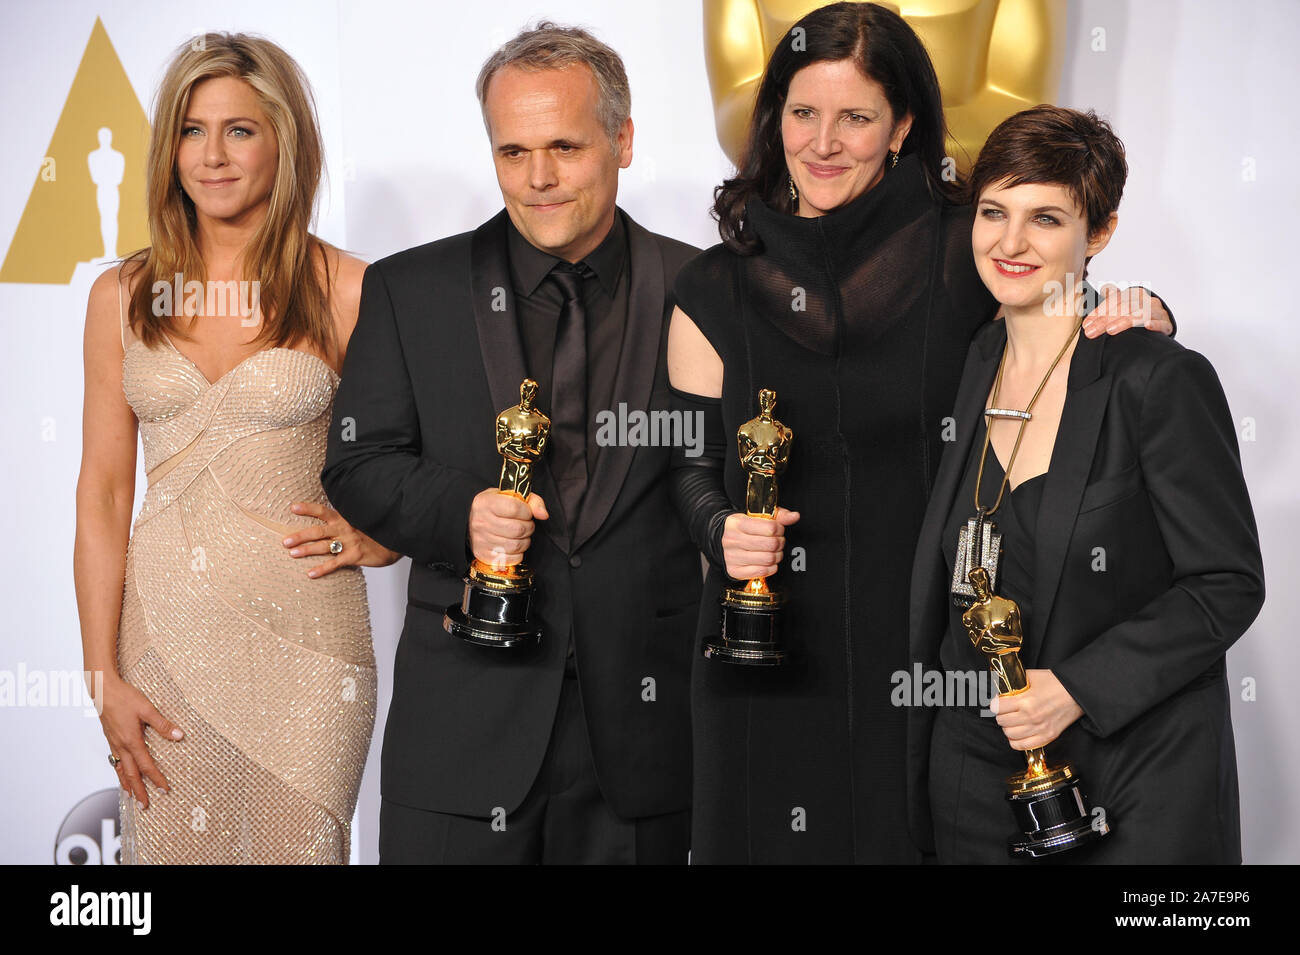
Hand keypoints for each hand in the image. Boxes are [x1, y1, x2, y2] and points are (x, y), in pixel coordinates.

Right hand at [96, 672, 182, 808]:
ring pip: (121, 770)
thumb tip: (179, 735)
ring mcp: (114, 743)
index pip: (146, 766)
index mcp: (131, 741)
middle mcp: (121, 746)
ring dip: (127, 784)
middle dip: (139, 791)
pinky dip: (119, 772)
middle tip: (145, 806)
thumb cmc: (124, 697)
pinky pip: (115, 761)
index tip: (164, 790)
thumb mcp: (147, 709)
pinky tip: (122, 774)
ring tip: (131, 797)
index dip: (156, 779)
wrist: (102, 690)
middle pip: (131, 774)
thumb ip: (162, 724)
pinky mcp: (110, 739)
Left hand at [282, 501, 402, 576]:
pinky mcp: (355, 556)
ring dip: (306, 550)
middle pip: (318, 531)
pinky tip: (310, 574)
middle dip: (300, 536)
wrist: (397, 540)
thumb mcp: (361, 519)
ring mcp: (349, 542)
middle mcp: (345, 528)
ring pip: (323, 546)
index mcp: (345, 518)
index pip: (323, 511)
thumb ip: (346, 519)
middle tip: (285, 541)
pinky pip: (335, 563)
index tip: (292, 507)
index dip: (308, 509)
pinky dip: (322, 569)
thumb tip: (330, 519)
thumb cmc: (376, 531)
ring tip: (292, 554)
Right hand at [468, 488, 547, 570]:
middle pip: (517, 529)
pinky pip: (510, 558)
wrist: (474, 521)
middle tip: (526, 525)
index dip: (527, 512)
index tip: (526, 512)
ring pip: (516, 545)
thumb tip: (543, 515)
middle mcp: (480, 521)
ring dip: (525, 541)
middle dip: (528, 527)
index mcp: (486, 503)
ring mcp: (480, 539)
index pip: (514, 508)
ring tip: (521, 535)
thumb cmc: (496, 508)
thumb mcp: (511, 496)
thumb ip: (532, 501)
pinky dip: (518, 553)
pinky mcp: (483, 554)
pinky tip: (514, 545)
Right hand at [721, 507, 799, 580]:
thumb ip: (778, 516)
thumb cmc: (743, 529)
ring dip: (777, 556)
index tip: (778, 530)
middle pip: (771, 544)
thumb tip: (794, 516)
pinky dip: (771, 568)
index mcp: (737, 523)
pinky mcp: (734, 570)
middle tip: (778, 542)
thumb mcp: (757, 517)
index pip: (770, 527)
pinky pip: (762, 571)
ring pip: (768, 559)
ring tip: (774, 552)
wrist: (722, 540)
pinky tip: (768, 562)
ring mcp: (732, 556)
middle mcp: (732, 540)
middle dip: (780, 543)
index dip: (779, 529)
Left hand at [988, 669, 1082, 750]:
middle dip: (1001, 714)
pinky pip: (1022, 745)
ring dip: (1008, 727)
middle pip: (1002, 721)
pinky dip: (1016, 740)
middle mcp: (1031, 717)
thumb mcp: (1032, 677)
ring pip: (1010, 734)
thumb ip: (1015, 682)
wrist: (1077, 693)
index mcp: (1026, 701)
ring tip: (1012, 721)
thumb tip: (1000, 687)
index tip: (997, 702)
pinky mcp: (1047, 736)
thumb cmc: (1055, 683)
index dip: (995, 704)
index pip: (997, 707)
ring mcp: (1040, 729)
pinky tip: (1017, 733)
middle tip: (1005, 710)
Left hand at [1082, 284, 1173, 337]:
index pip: (1115, 300)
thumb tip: (1099, 296)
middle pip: (1124, 308)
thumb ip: (1109, 303)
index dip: (1099, 311)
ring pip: (1141, 314)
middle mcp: (1146, 300)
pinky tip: (1147, 326)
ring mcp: (1158, 311)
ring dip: (1125, 321)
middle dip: (1105, 320)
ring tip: (1111, 330)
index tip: (1087, 325)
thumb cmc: (1138, 315)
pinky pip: (1162, 323)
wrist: (1162, 322)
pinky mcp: (1167, 324)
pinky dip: (1155, 324)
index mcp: (1134, 294)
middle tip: (1092, 332)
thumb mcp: (1123, 307)